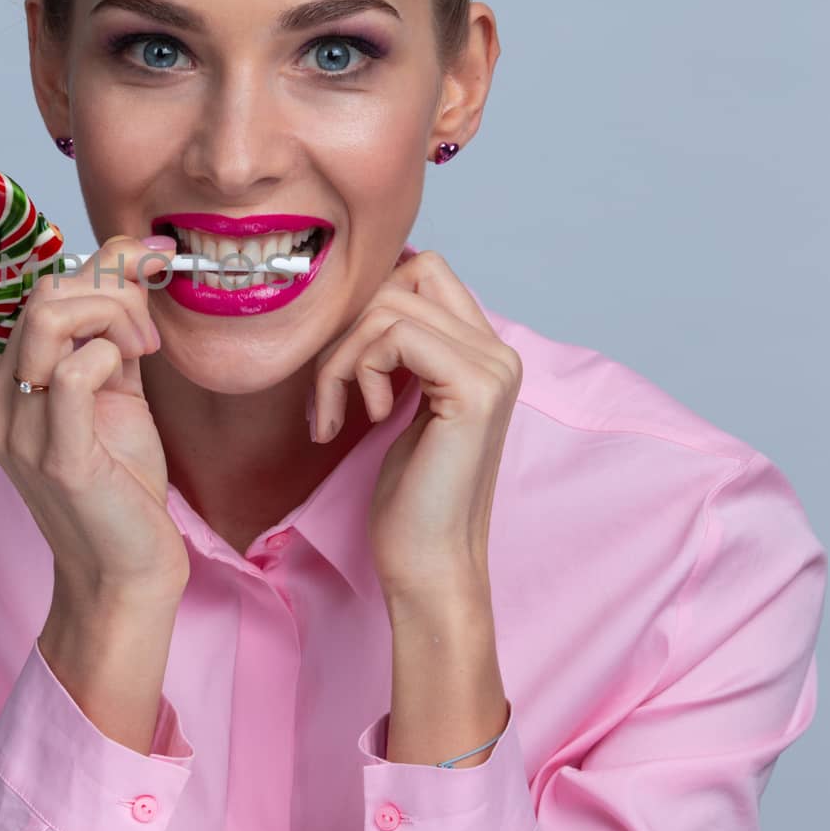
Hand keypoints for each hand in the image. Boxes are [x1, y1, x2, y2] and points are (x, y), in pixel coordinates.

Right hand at [0, 235, 187, 600]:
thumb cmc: (120, 482)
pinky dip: (110, 354)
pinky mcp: (55, 455)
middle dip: (113, 293)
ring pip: (51, 315)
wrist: (125, 569)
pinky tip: (129, 375)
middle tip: (147, 336)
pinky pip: (74, 370)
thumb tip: (132, 255)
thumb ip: (113, 326)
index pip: (41, 291)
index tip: (148, 281)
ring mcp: (16, 429)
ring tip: (141, 350)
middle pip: (44, 293)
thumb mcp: (113, 387)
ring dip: (114, 316)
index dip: (103, 272)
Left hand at [307, 249, 522, 612]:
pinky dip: (357, 372)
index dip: (368, 302)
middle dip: (344, 330)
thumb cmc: (410, 495)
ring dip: (340, 359)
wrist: (430, 563)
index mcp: (485, 351)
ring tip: (336, 412)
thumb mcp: (400, 402)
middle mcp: (499, 351)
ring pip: (387, 306)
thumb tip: (358, 294)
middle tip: (330, 391)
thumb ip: (398, 349)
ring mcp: (493, 367)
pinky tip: (366, 420)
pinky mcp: (473, 389)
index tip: (343, 363)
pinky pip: (392, 335)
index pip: (423, 267)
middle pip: (399, 278)